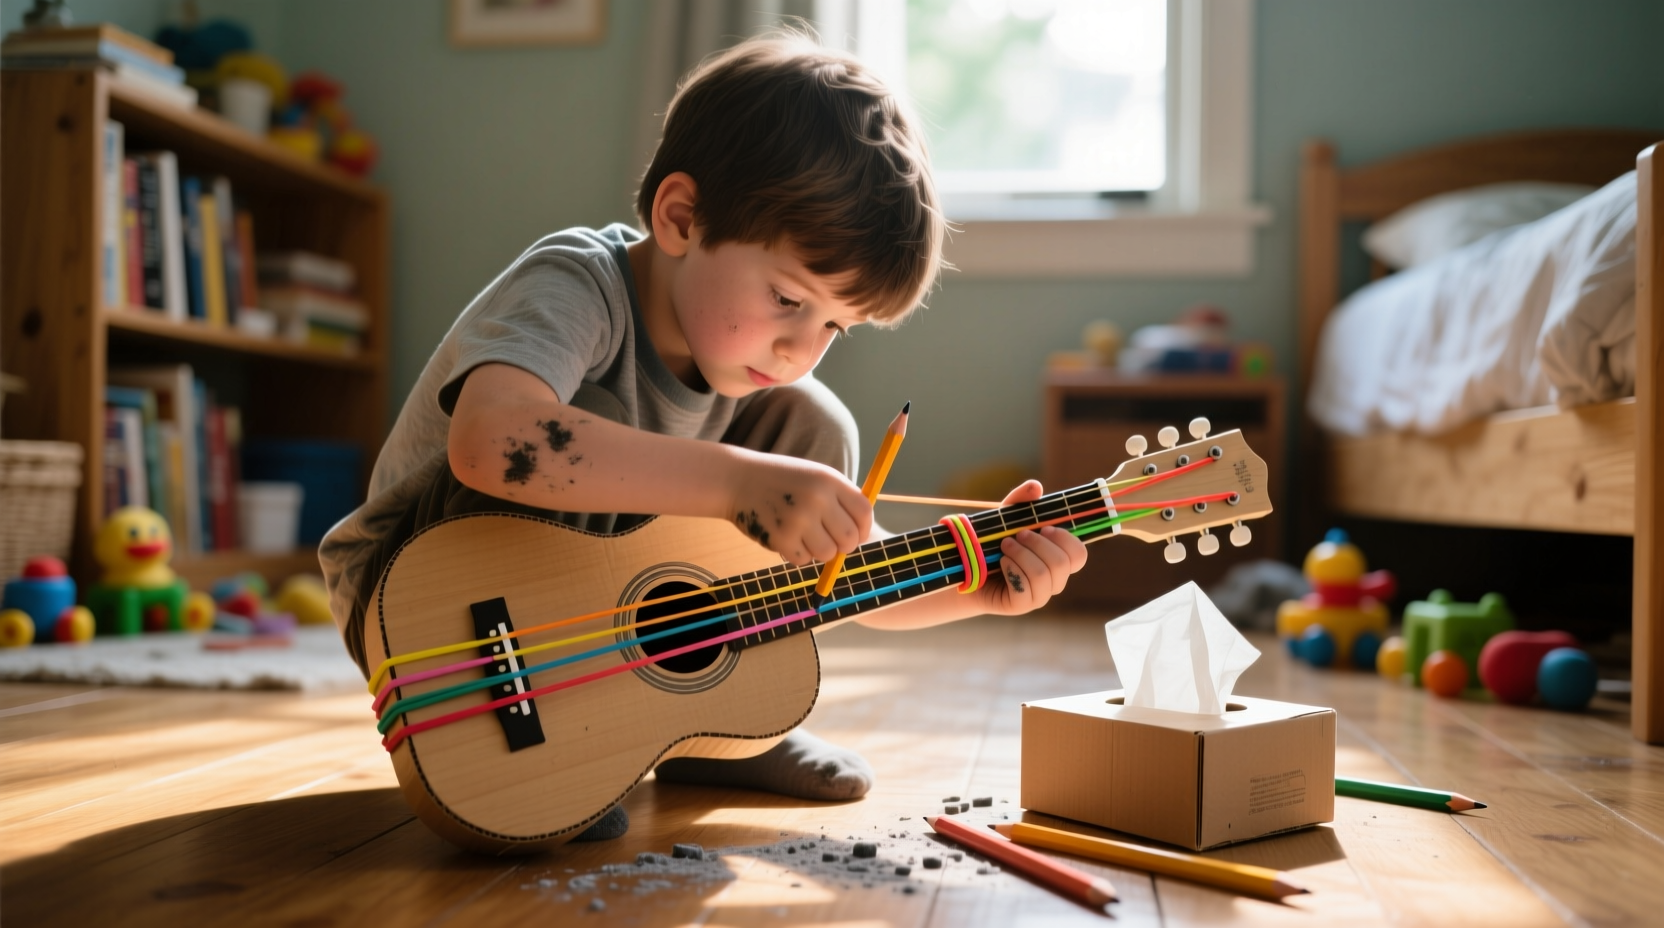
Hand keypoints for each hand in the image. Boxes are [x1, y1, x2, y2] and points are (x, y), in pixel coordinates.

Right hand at [729, 452, 871, 565]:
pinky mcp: (780, 538)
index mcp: (829, 480)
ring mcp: (798, 519)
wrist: (738, 480)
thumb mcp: (814, 476)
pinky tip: (787, 537)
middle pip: (849, 539)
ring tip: (805, 536)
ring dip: (819, 551)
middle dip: (844, 546)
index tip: (857, 534)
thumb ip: (839, 500)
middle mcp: (817, 498)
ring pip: (828, 554)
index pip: (864, 512)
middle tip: (831, 541)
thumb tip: (861, 533)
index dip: (864, 528)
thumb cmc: (782, 481)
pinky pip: (803, 560)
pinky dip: (798, 554)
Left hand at [975, 480, 1088, 614]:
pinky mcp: (1020, 606)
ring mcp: (1038, 596)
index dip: (1066, 540)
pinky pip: (1025, 588)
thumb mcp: (1006, 519)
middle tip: (1018, 535)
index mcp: (1057, 561)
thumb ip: (1021, 502)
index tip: (1045, 527)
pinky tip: (1001, 563)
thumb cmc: (992, 544)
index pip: (1079, 555)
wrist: (966, 569)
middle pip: (1063, 563)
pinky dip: (1012, 569)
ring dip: (1021, 554)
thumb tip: (1036, 486)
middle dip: (1038, 544)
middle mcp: (1053, 581)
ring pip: (1043, 574)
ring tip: (1005, 546)